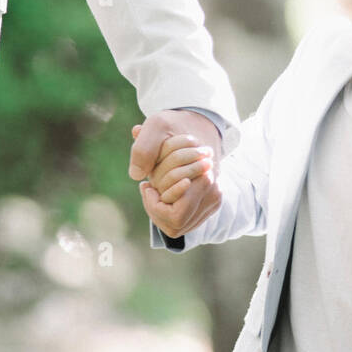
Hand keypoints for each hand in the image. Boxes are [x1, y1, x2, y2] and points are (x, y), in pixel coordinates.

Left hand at [129, 110, 222, 239]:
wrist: (197, 123)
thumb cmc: (175, 126)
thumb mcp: (157, 125)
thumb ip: (144, 148)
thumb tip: (137, 176)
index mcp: (205, 179)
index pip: (175, 215)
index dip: (154, 204)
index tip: (147, 185)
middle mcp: (214, 193)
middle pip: (176, 225)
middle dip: (156, 210)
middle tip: (148, 189)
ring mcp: (214, 199)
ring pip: (180, 227)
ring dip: (160, 213)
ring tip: (154, 192)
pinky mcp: (211, 202)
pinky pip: (184, 222)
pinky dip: (168, 212)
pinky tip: (162, 194)